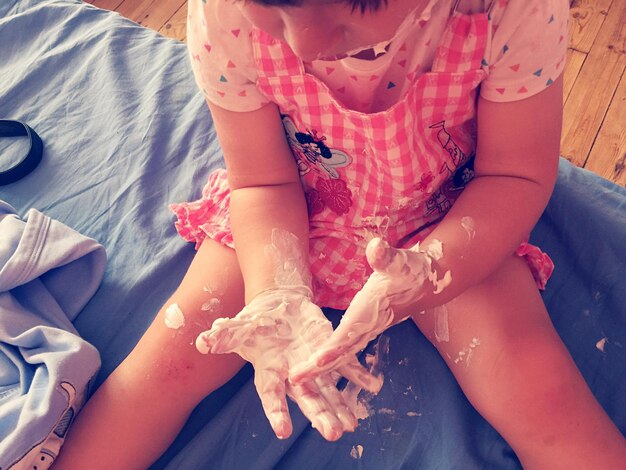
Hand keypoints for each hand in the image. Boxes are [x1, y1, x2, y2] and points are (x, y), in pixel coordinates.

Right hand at [195, 286, 382, 440]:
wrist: (277, 308)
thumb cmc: (255, 322)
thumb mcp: (239, 327)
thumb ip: (224, 335)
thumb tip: (202, 341)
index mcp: (270, 371)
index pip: (272, 396)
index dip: (276, 412)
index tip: (283, 431)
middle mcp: (293, 375)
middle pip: (307, 398)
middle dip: (320, 415)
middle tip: (333, 434)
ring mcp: (312, 365)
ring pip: (328, 388)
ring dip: (341, 405)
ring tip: (353, 424)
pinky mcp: (326, 350)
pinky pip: (344, 364)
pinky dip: (357, 374)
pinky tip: (372, 385)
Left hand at [291, 237, 441, 381]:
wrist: (426, 284)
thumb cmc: (411, 271)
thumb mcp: (400, 261)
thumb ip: (387, 257)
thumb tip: (376, 248)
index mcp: (371, 311)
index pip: (350, 333)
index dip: (334, 347)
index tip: (316, 360)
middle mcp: (368, 325)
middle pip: (341, 351)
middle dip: (319, 367)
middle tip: (294, 380)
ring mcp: (366, 330)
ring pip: (341, 354)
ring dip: (320, 367)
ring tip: (296, 379)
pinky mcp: (364, 329)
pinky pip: (344, 349)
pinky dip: (329, 359)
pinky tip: (313, 367)